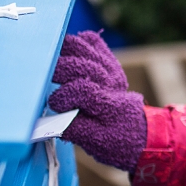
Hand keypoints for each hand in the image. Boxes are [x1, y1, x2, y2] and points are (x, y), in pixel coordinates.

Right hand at [48, 31, 146, 170]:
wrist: (140, 132)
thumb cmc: (115, 141)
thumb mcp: (95, 143)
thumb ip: (72, 129)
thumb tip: (46, 121)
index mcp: (108, 105)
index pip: (82, 90)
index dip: (62, 97)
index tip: (54, 105)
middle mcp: (111, 82)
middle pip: (83, 64)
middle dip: (60, 69)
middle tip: (47, 78)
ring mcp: (110, 69)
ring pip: (85, 47)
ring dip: (64, 51)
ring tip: (51, 60)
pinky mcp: (108, 62)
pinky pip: (93, 42)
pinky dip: (79, 42)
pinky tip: (68, 51)